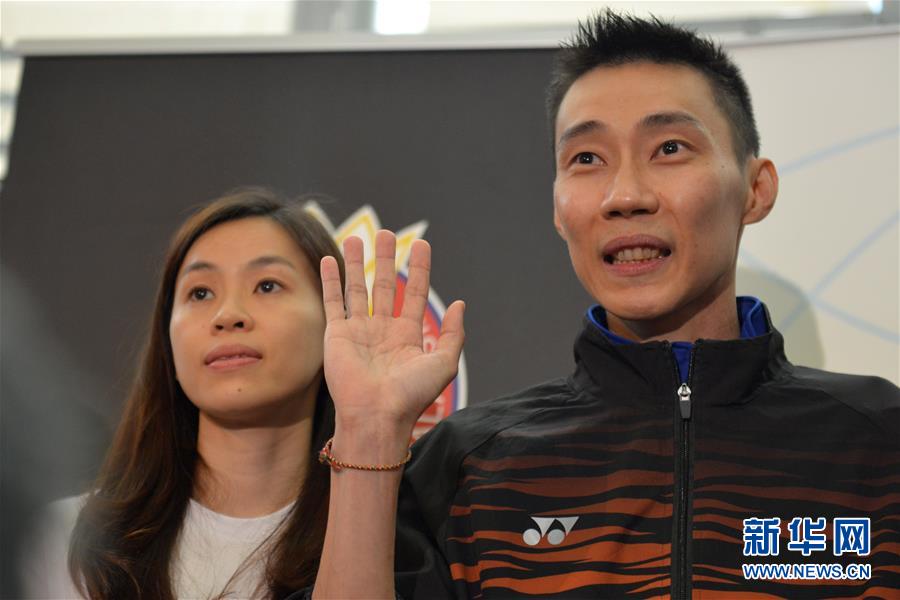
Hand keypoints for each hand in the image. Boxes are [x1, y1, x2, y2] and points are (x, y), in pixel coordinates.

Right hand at [320, 230, 464, 436]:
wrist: (376, 415)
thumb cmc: (411, 394)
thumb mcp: (444, 363)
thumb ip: (454, 333)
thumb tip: (461, 303)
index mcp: (408, 336)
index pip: (416, 293)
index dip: (420, 269)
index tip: (421, 245)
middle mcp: (383, 330)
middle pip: (385, 285)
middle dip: (385, 259)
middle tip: (385, 233)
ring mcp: (359, 331)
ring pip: (357, 288)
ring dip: (356, 263)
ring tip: (356, 237)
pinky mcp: (337, 335)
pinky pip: (334, 301)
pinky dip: (332, 280)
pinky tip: (331, 260)